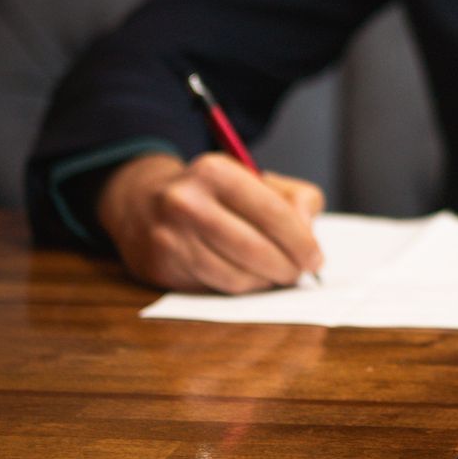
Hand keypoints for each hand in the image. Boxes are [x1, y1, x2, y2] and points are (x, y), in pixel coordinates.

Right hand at [96, 152, 325, 294]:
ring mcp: (170, 236)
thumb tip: (308, 237)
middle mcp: (187, 202)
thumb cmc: (216, 194)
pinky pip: (217, 287)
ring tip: (276, 274)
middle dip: (287, 267)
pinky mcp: (162, 265)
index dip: (301, 241)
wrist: (142, 203)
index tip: (315, 258)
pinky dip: (242, 287)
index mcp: (216, 171)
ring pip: (237, 275)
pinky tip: (249, 277)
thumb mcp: (257, 179)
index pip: (273, 212)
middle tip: (299, 272)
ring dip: (266, 281)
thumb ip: (297, 199)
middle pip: (256, 249)